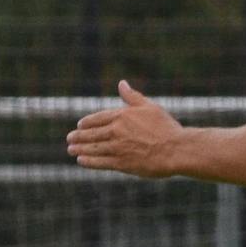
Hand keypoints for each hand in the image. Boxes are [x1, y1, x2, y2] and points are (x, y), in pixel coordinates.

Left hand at [66, 80, 184, 176]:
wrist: (176, 149)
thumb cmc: (166, 128)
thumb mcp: (149, 107)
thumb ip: (132, 96)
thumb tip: (121, 83)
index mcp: (122, 115)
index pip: (98, 118)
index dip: (87, 122)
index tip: (79, 126)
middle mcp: (116, 131)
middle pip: (92, 133)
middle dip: (78, 136)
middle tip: (69, 139)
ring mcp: (118, 147)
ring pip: (93, 148)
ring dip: (80, 149)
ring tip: (71, 150)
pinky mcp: (122, 163)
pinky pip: (100, 162)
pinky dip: (89, 161)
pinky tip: (81, 161)